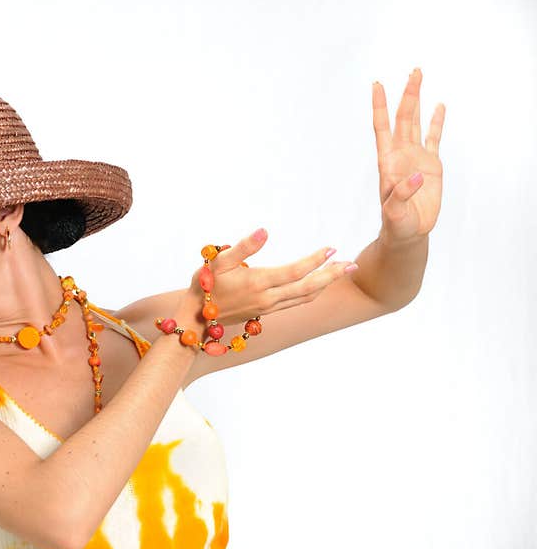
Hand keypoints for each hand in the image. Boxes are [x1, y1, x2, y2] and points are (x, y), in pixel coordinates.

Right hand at [185, 229, 356, 324]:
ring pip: (304, 297)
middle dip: (331, 275)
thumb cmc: (204, 285)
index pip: (295, 271)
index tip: (331, 248)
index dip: (315, 260)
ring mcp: (268, 307)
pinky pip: (296, 302)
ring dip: (325, 284)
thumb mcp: (218, 261)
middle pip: (307, 287)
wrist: (195, 317)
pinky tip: (319, 284)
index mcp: (258, 283)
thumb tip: (265, 231)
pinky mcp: (265, 312)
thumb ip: (243, 247)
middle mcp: (267, 298)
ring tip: (341, 271)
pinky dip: (312, 292)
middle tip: (352, 264)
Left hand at [373, 68, 445, 246]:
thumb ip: (401, 195)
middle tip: (414, 71)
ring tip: (418, 77)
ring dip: (417, 101)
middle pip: (403, 118)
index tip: (377, 85)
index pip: (382, 128)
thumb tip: (417, 177)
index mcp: (388, 163)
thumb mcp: (394, 213)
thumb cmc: (396, 224)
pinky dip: (436, 122)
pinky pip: (434, 138)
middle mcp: (401, 155)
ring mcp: (416, 157)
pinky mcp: (431, 165)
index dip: (380, 107)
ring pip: (416, 122)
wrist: (409, 233)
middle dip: (407, 95)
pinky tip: (439, 106)